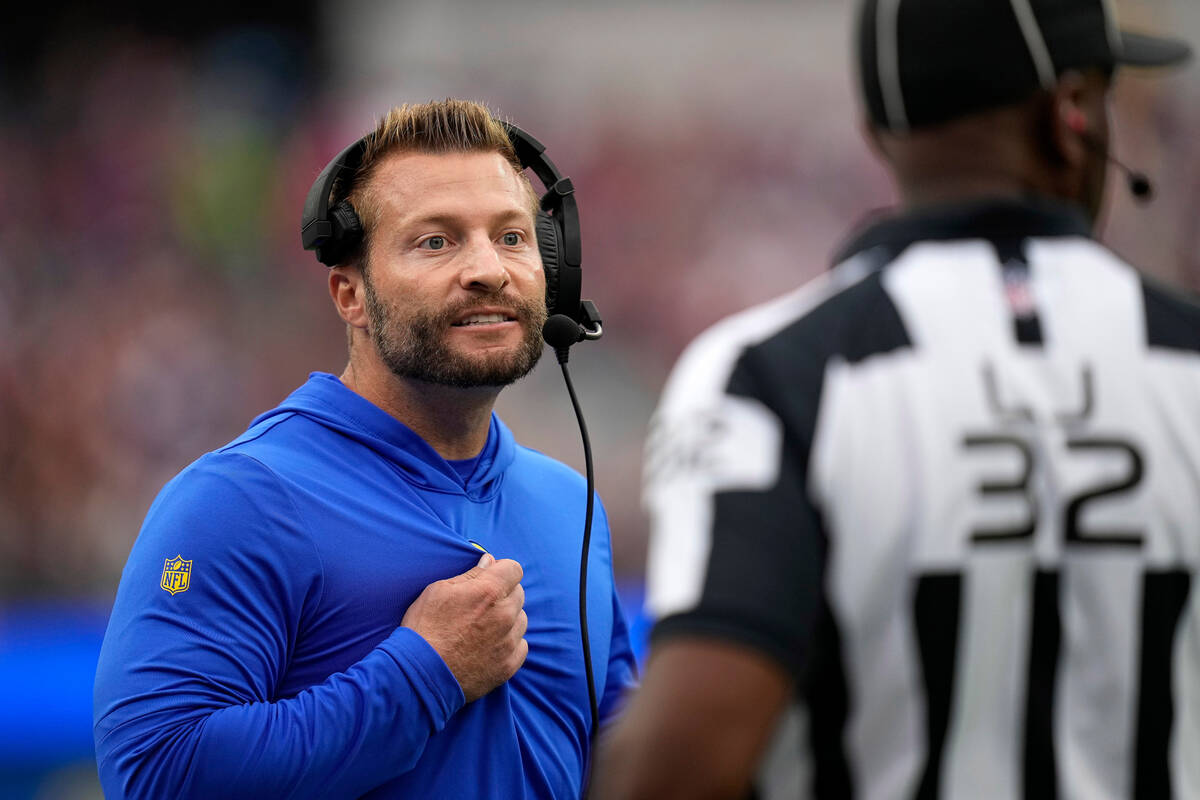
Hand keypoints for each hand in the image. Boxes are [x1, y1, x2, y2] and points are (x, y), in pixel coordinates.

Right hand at [401, 553, 527, 701]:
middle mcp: (505, 615)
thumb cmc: (424, 629)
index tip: (491, 578)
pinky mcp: (509, 665)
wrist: (419, 674)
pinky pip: (520, 645)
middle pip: (519, 594)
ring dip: (507, 620)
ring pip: (521, 620)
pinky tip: (488, 647)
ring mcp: (509, 642)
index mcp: (489, 592)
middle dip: (503, 595)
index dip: (501, 571)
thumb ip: (470, 575)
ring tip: (482, 629)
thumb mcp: (438, 591)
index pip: (514, 569)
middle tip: (481, 606)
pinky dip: (509, 644)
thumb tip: (490, 561)